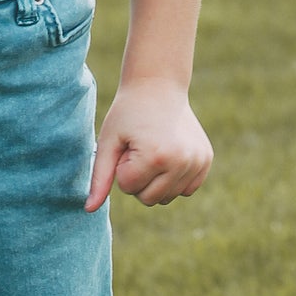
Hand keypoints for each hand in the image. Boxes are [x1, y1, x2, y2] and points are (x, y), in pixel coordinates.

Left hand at [84, 80, 212, 211]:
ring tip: (153, 149)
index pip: (128, 188)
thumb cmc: (128, 112)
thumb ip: (100, 177)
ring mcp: (198, 161)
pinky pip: (185, 190)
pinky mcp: (206, 160)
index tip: (127, 145)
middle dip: (138, 178)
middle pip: (149, 199)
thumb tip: (89, 209)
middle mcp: (181, 161)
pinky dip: (173, 179)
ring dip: (155, 180)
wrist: (158, 85)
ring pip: (167, 197)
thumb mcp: (108, 141)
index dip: (122, 168)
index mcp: (156, 157)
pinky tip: (169, 154)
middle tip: (140, 148)